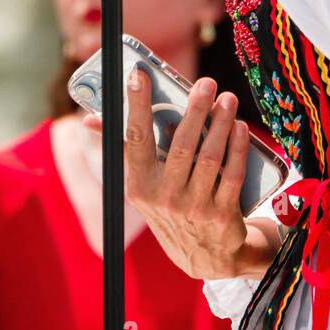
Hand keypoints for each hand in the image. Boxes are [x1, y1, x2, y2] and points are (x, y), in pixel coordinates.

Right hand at [82, 68, 253, 279]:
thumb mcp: (144, 184)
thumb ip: (125, 149)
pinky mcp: (221, 215)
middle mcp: (164, 198)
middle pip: (182, 145)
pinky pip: (231, 175)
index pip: (135, 140)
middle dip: (195, 109)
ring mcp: (194, 208)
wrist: (204, 255)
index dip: (136, 106)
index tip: (138, 74)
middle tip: (206, 82)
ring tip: (227, 99)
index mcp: (139, 186)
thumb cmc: (170, 204)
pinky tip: (240, 127)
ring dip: (221, 124)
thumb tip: (89, 120)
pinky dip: (237, 148)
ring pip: (209, 158)